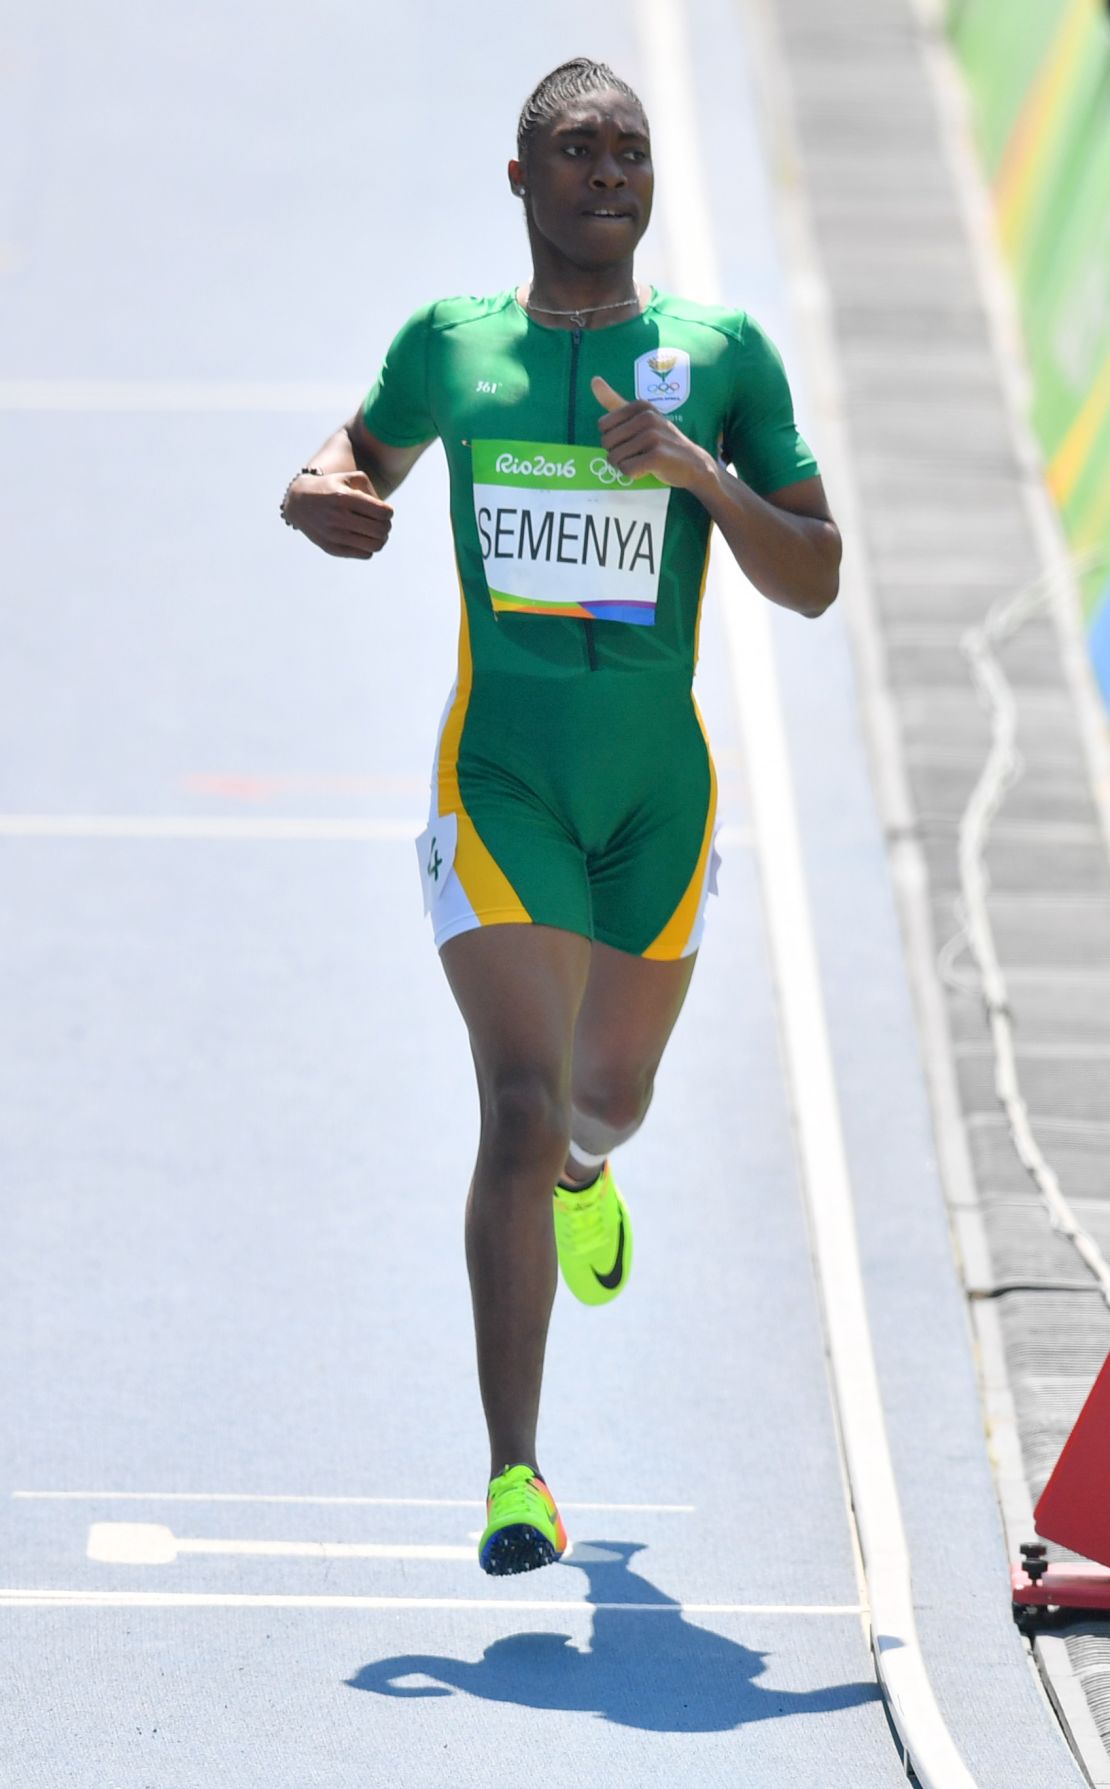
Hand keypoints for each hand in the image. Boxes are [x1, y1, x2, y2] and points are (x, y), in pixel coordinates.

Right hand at [284, 469, 393, 558]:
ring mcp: (334, 535)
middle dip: (386, 525)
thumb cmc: (331, 487)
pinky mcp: (332, 549)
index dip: (388, 512)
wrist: (298, 502)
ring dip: (381, 538)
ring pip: (375, 545)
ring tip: (375, 531)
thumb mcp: (350, 478)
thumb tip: (386, 514)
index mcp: (344, 498)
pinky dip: (369, 547)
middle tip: (381, 522)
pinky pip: (365, 554)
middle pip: (381, 530)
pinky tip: (363, 538)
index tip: (384, 510)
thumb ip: (372, 490)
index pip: (382, 512)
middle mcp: (338, 517)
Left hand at [591, 377, 714, 491]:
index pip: (603, 426)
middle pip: (606, 443)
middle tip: (638, 453)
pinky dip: (633, 475)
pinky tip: (647, 470)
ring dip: (625, 465)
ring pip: (615, 458)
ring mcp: (653, 436)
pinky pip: (627, 469)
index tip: (632, 439)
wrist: (693, 462)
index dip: (613, 438)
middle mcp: (646, 417)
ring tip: (643, 461)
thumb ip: (615, 401)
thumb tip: (594, 380)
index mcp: (640, 405)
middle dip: (617, 454)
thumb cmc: (661, 440)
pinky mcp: (657, 456)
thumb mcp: (639, 417)